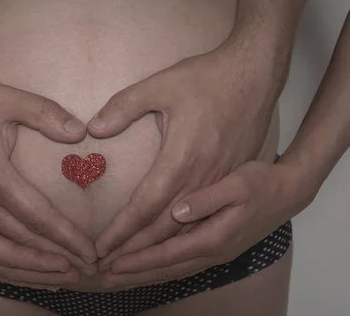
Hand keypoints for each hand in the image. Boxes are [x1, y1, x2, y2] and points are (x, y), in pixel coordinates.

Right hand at [0, 160, 80, 286]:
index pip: (24, 233)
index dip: (56, 242)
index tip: (83, 251)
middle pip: (19, 258)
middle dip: (53, 265)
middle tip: (87, 268)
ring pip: (10, 266)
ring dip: (40, 272)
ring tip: (69, 275)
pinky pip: (0, 263)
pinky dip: (22, 268)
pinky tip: (39, 270)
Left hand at [87, 40, 287, 263]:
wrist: (256, 77)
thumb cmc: (208, 79)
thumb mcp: (160, 85)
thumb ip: (124, 106)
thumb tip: (94, 129)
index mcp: (182, 160)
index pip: (145, 207)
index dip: (121, 230)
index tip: (100, 248)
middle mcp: (202, 179)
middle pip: (165, 230)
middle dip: (135, 254)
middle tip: (108, 272)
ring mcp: (219, 182)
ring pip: (186, 231)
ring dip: (158, 253)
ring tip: (132, 270)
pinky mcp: (228, 179)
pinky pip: (204, 221)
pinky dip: (183, 241)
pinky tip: (169, 248)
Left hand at [99, 160, 310, 286]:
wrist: (289, 192)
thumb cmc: (261, 182)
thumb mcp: (237, 183)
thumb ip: (207, 198)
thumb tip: (178, 211)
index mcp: (214, 235)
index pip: (167, 252)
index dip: (137, 259)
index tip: (111, 262)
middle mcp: (213, 251)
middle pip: (166, 269)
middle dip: (133, 275)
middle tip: (103, 280)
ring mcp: (216, 252)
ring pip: (173, 270)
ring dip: (144, 276)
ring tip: (118, 279)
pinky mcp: (217, 247)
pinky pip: (182, 265)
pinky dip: (161, 270)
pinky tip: (147, 270)